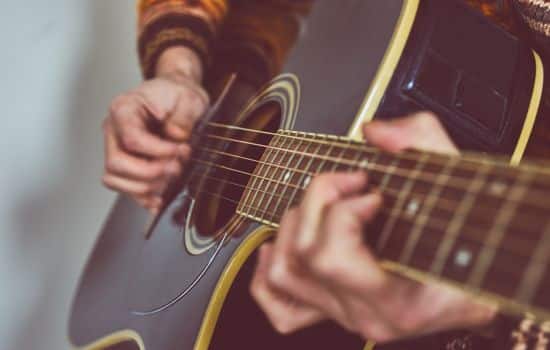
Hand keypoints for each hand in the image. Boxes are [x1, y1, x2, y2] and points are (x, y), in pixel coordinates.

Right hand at [102, 47, 208, 212]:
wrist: (175, 96)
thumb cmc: (176, 95)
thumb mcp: (188, 98)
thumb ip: (183, 117)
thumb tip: (175, 136)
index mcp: (124, 109)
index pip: (131, 140)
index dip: (158, 151)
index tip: (179, 150)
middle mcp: (114, 129)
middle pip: (116, 164)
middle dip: (150, 172)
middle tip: (175, 167)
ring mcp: (116, 147)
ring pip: (114, 179)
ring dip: (145, 186)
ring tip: (170, 177)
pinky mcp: (125, 163)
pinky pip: (123, 186)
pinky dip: (141, 196)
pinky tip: (159, 198)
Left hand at [250, 112, 496, 342]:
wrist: (482, 273)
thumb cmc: (476, 237)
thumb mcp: (460, 183)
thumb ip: (422, 141)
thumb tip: (373, 133)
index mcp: (399, 299)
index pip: (332, 257)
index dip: (344, 208)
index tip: (375, 192)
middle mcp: (367, 315)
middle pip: (304, 255)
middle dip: (320, 199)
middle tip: (352, 183)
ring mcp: (346, 317)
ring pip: (284, 272)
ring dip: (294, 223)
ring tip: (325, 204)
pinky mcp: (334, 312)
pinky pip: (280, 307)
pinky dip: (268, 272)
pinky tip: (280, 243)